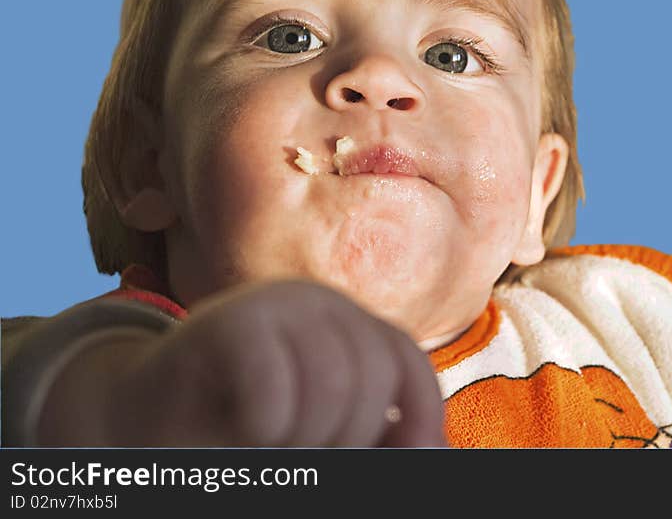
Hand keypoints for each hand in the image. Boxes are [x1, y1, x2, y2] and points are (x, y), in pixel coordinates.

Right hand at [37, 280, 446, 446]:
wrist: (140, 419)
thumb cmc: (236, 431)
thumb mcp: (317, 433)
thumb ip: (370, 438)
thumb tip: (441, 453)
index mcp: (343, 325)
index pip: (405, 360)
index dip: (421, 410)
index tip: (415, 454)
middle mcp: (314, 302)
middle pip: (374, 371)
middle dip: (352, 437)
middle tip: (306, 458)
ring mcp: (270, 304)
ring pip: (333, 384)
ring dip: (306, 441)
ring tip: (273, 449)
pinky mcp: (225, 324)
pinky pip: (273, 389)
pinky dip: (265, 430)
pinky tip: (244, 431)